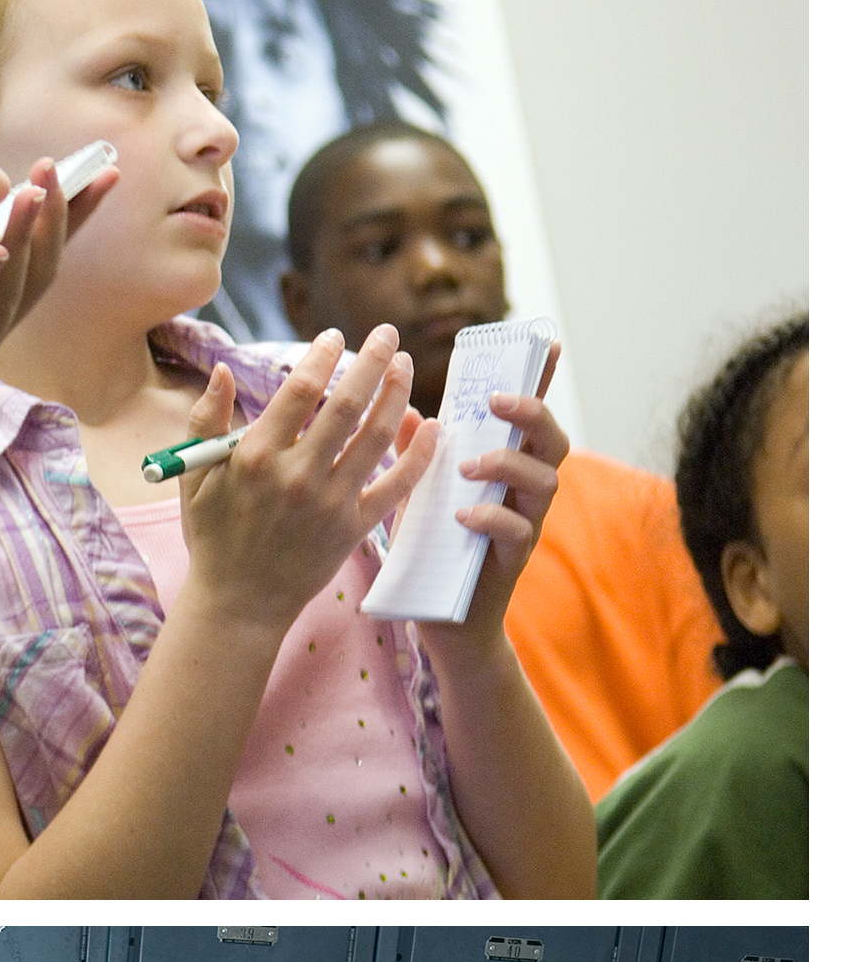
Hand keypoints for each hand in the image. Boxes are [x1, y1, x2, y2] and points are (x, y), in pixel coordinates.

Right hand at [178, 325, 433, 640]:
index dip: (322, 355)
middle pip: (347, 403)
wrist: (238, 603)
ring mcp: (330, 503)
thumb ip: (206, 419)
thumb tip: (222, 368)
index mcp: (256, 456)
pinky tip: (432, 426)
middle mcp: (297, 475)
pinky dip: (419, 454)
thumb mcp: (194, 478)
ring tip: (405, 364)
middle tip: (388, 332)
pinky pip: (396, 485)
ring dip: (397, 393)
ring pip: (377, 435)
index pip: (300, 389)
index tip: (334, 336)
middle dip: (373, 359)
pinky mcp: (354, 528)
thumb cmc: (213, 537)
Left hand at [421, 343, 567, 662]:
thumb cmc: (433, 548)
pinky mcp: (513, 559)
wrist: (439, 618)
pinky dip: (493, 517)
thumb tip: (407, 409)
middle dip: (533, 413)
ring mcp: (525, 522)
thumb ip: (416, 453)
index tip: (550, 344)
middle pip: (554, 439)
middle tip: (496, 403)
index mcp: (505, 465)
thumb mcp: (418, 493)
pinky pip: (518, 531)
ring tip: (471, 466)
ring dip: (510, 464)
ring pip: (546, 481)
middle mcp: (524, 489)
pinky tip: (465, 515)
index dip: (543, 380)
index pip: (529, 416)